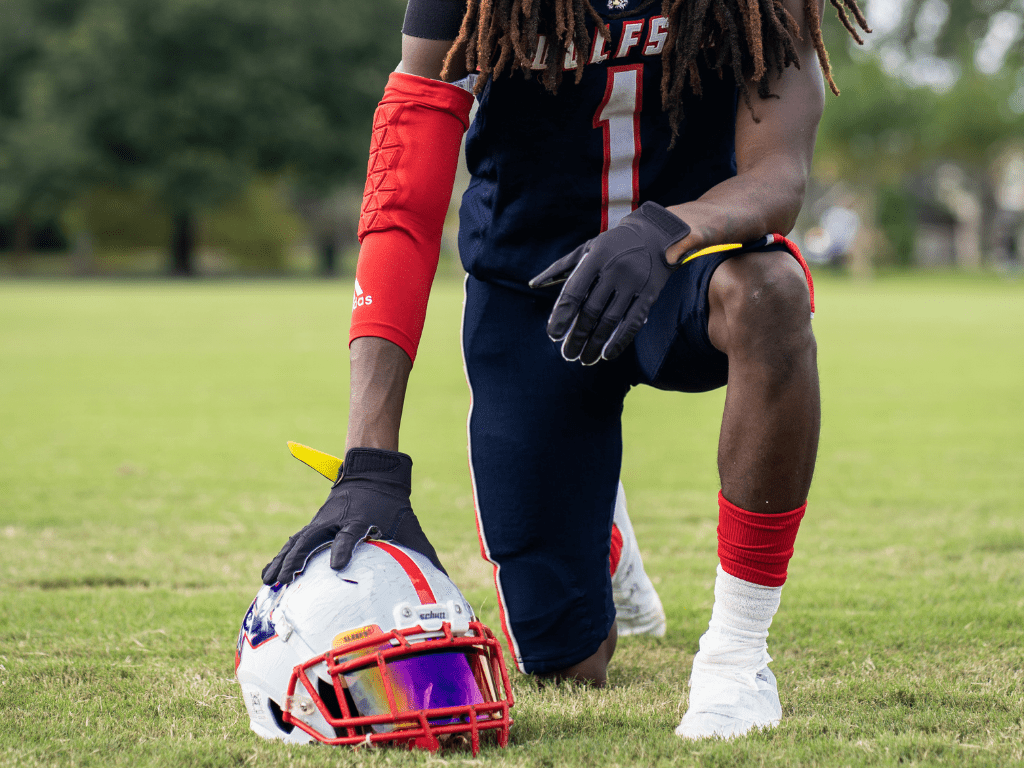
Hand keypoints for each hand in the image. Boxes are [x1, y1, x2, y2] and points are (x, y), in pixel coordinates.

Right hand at [261, 448, 444, 584]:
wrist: (373, 473)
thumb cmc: (393, 506)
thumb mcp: (409, 526)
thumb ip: (424, 554)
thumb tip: (446, 580)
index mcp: (361, 519)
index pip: (350, 534)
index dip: (343, 548)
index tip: (336, 565)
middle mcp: (337, 519)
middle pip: (313, 538)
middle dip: (298, 559)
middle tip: (287, 580)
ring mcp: (322, 521)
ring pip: (298, 540)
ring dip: (283, 560)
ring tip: (269, 581)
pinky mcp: (314, 525)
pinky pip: (294, 541)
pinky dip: (281, 556)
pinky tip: (267, 575)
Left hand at [529, 202, 689, 364]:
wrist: (657, 235)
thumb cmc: (613, 245)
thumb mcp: (587, 248)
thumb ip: (560, 268)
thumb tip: (533, 284)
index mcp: (595, 258)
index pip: (574, 292)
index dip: (562, 315)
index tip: (553, 335)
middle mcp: (614, 270)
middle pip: (591, 310)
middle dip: (578, 335)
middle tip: (567, 354)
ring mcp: (633, 282)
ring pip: (611, 320)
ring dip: (595, 343)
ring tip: (584, 359)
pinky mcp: (650, 293)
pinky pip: (633, 322)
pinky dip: (620, 341)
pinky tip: (607, 354)